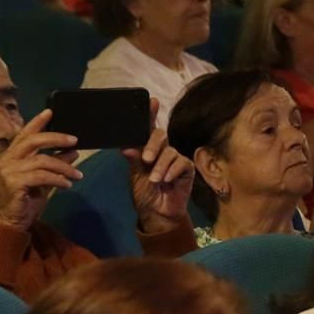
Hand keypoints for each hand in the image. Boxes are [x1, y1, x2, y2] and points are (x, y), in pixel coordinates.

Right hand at [0, 110, 82, 228]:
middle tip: (74, 140)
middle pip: (33, 141)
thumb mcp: (45, 181)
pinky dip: (58, 179)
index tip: (51, 112)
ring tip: (77, 175)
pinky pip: (42, 176)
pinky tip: (67, 184)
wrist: (11, 223)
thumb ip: (56, 165)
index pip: (24, 135)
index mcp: (11, 156)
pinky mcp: (13, 183)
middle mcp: (7, 160)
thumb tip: (74, 152)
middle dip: (56, 138)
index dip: (37, 122)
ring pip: (42, 160)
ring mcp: (8, 171)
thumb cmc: (25, 202)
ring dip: (64, 167)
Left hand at [125, 103, 194, 230]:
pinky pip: (181, 163)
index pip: (149, 128)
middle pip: (160, 135)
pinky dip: (172, 171)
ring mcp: (176, 159)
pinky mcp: (187, 169)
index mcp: (148, 149)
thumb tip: (127, 147)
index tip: (152, 101)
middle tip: (146, 159)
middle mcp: (163, 151)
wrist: (157, 212)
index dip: (150, 114)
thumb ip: (133, 159)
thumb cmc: (145, 193)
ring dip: (160, 167)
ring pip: (170, 152)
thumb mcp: (135, 175)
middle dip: (153, 145)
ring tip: (155, 180)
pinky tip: (167, 180)